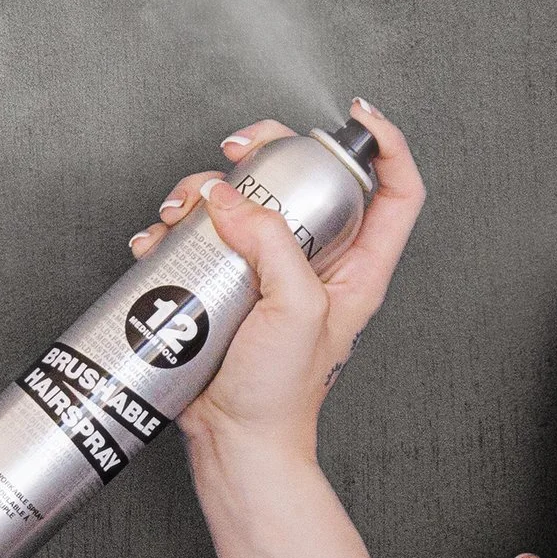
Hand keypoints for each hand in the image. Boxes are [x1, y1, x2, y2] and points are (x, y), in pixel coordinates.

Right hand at [127, 99, 425, 461]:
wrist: (235, 442)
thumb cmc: (281, 395)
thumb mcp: (294, 311)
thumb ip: (271, 245)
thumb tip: (229, 198)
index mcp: (358, 268)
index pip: (396, 192)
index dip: (387, 146)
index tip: (357, 115)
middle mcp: (317, 263)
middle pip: (307, 179)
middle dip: (270, 153)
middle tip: (238, 149)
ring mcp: (269, 270)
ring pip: (247, 201)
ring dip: (207, 192)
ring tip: (181, 212)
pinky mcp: (228, 281)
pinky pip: (205, 236)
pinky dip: (177, 230)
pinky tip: (159, 244)